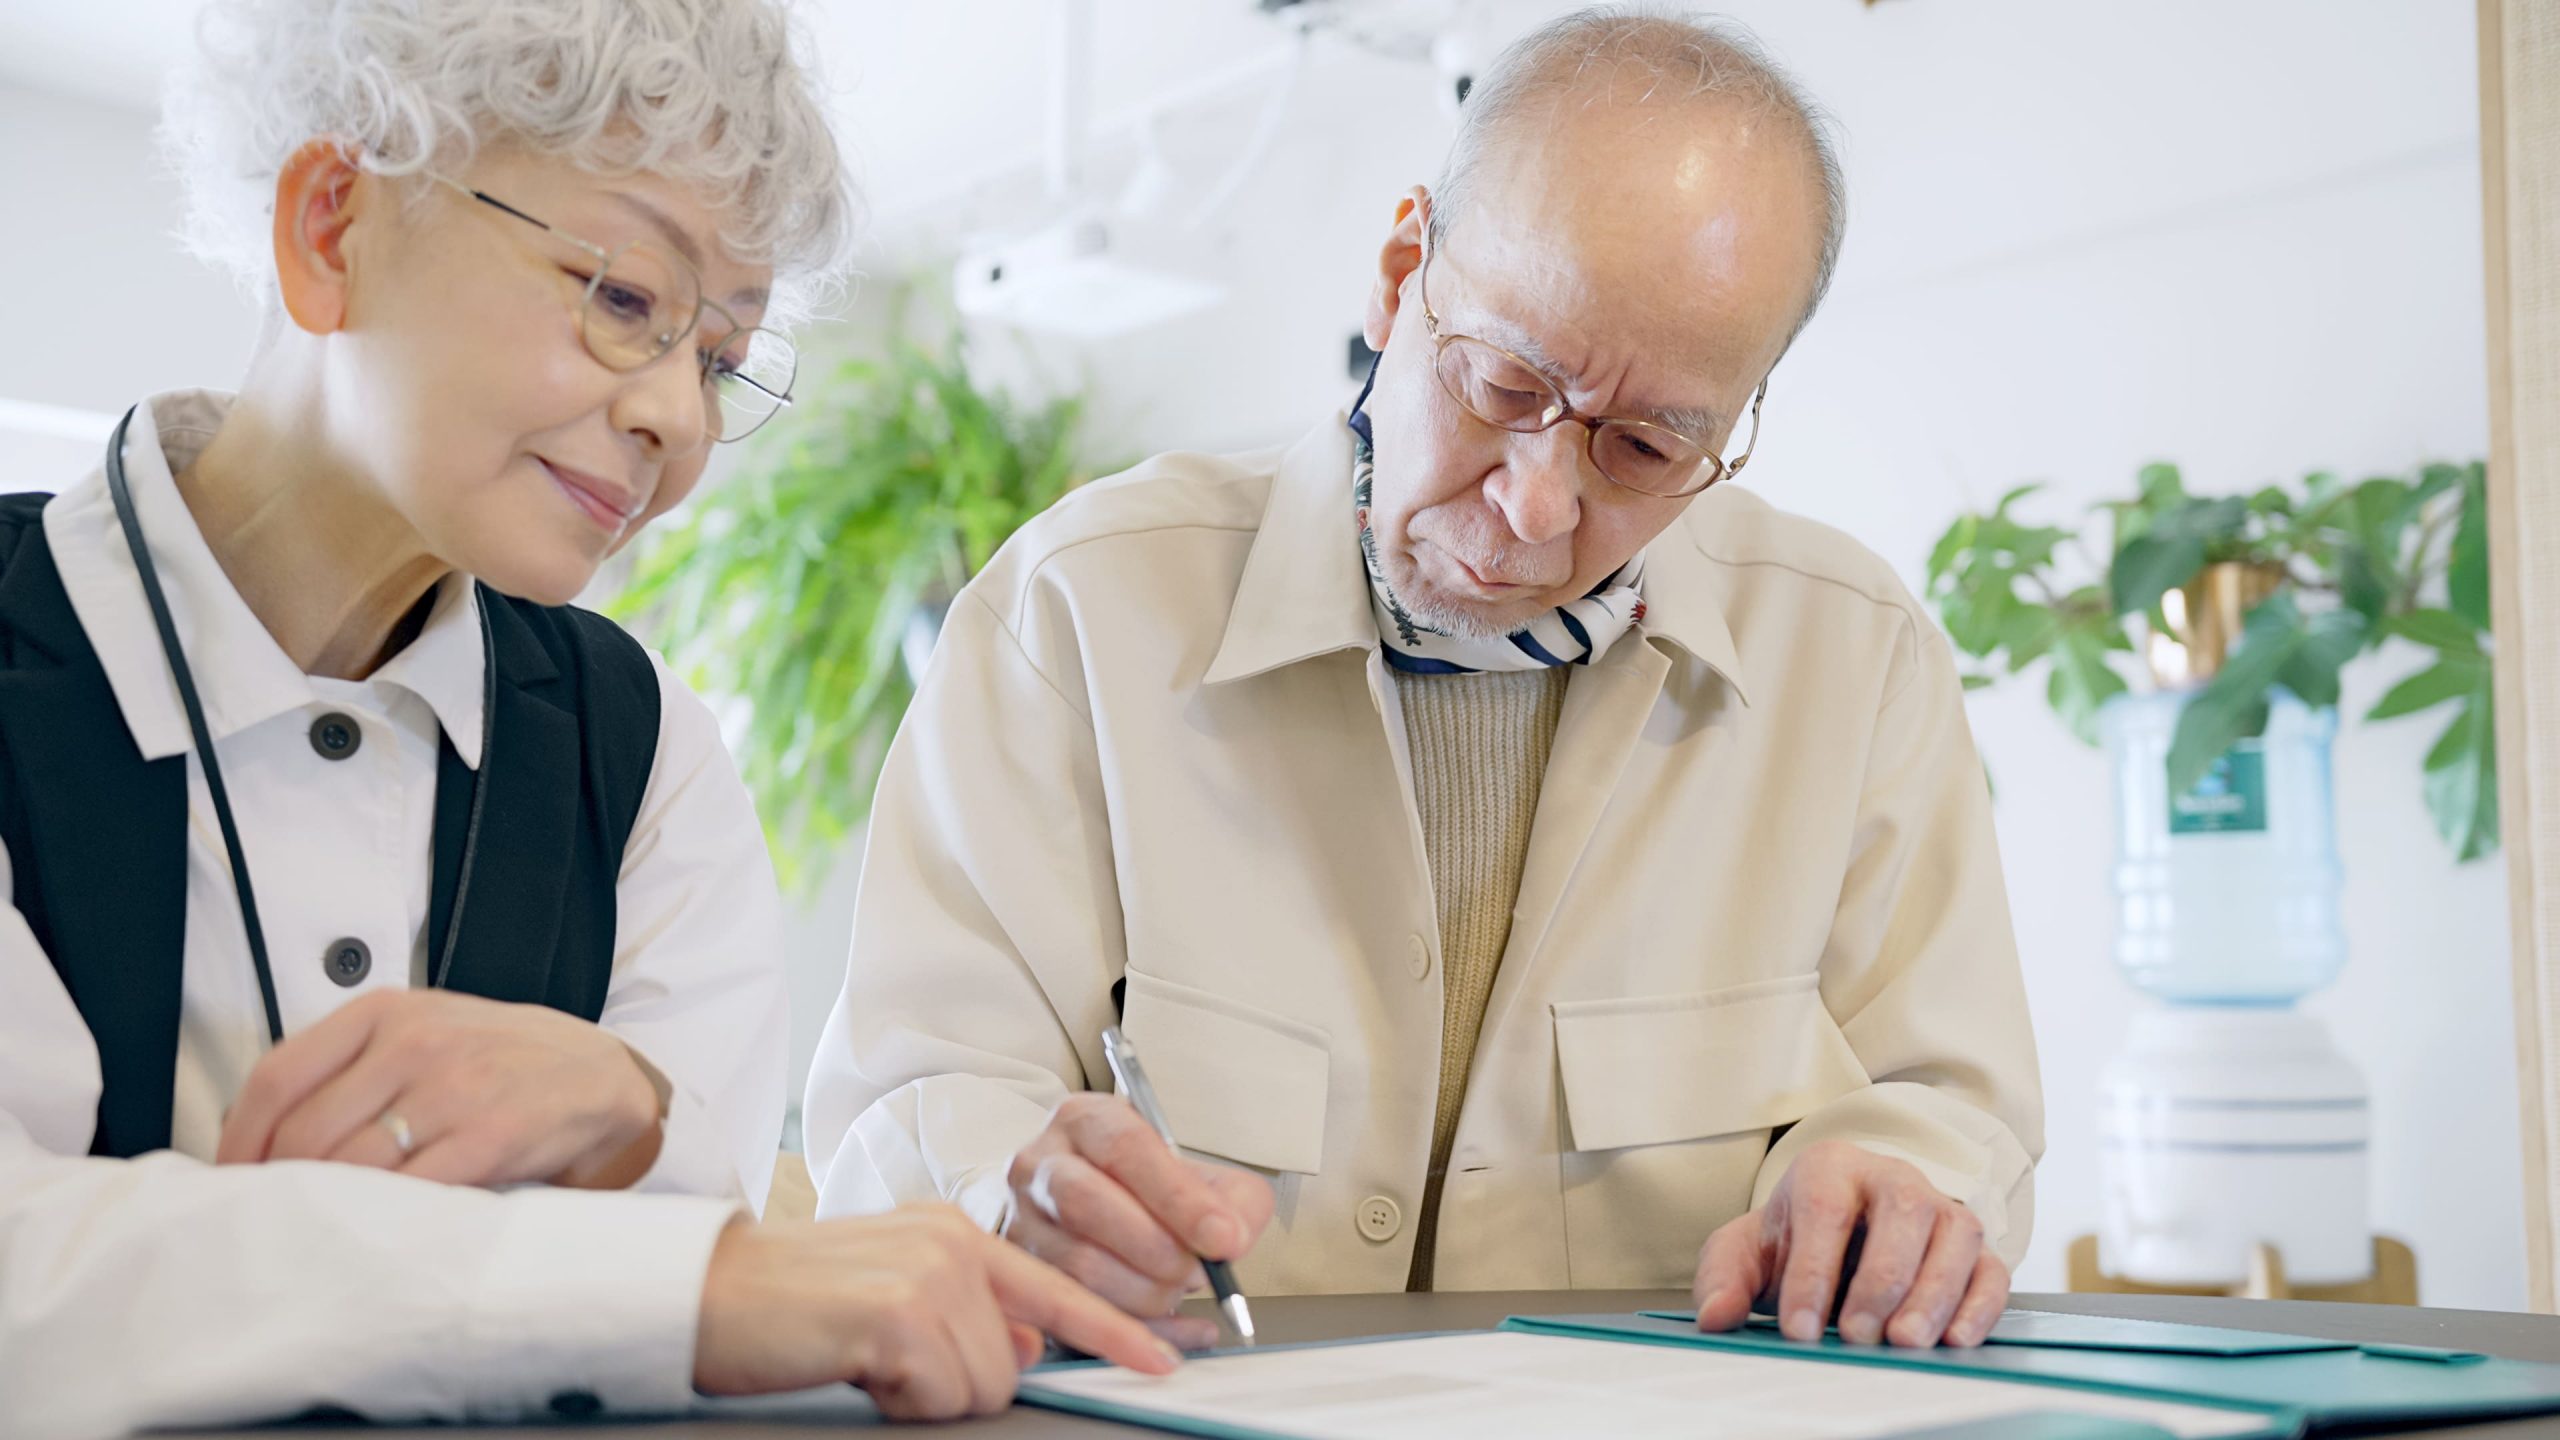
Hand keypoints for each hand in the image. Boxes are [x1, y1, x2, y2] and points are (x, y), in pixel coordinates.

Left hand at [215, 990, 663, 1189]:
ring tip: (318, 1230)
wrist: (598, 1075)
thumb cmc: (499, 1059)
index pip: (278, 1076)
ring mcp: (454, 1089)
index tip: (229, 1178)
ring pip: (350, 1166)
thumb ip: (351, 1064)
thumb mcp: (423, 1030)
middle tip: (273, 1216)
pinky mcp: (490, 1137)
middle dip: (279, 1186)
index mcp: (385, 1013)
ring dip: (326, 1207)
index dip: (239, 1139)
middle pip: (305, 1131)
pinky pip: (411, 1190)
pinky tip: (377, 1230)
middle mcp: (415, 1044)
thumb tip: (258, 1131)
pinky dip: (384, 1218)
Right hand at [694, 1206, 1181, 1419]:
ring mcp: (932, 1272)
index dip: (1116, 1332)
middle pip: (1014, 1362)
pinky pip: (944, 1395)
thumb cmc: (792, 1305)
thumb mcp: (895, 1296)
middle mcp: (954, 1240)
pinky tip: (858, 1366)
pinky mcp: (903, 1311)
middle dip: (957, 1387)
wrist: (707, 1293)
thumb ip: (967, 1315)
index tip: (1167, 1360)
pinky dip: (902, 1401)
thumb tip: (1023, 1349)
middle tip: (885, 1364)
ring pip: (985, 1384)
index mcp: (955, 1231)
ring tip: (866, 1360)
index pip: (1056, 1289)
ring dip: (926, 1396)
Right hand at [1004, 1094, 1273, 1349]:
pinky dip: (1138, 1331)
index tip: (1223, 1237)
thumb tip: (1231, 1238)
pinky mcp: (1020, 1279)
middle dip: (1157, 1249)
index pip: (1126, 1148)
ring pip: (1077, 1265)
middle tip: (1201, 1271)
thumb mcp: (1204, 1177)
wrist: (1102, 1214)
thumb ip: (1233, 1199)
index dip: (1179, 1197)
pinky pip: (1074, 1314)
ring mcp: (1021, 1222)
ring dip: (1146, 1292)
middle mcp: (1041, 1165)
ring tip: (1181, 1290)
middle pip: (1085, 1203)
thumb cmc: (1151, 1194)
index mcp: (1085, 1121)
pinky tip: (1177, 1330)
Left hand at [1693, 1140, 2009, 1348]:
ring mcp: (1941, 1208)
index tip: (1800, 1328)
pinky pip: (1992, 1270)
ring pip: (1955, 1236)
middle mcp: (1892, 1178)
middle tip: (1857, 1336)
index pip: (1825, 1209)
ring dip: (1934, 1293)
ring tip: (1905, 1342)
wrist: (1837, 1233)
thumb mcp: (1745, 1251)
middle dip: (1880, 1279)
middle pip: (1902, 1212)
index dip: (1813, 1272)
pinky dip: (1979, 1306)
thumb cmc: (1793, 1239)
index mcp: (1830, 1167)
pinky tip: (1955, 1339)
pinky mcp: (1976, 1248)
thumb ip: (1723, 1278)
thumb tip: (1716, 1316)